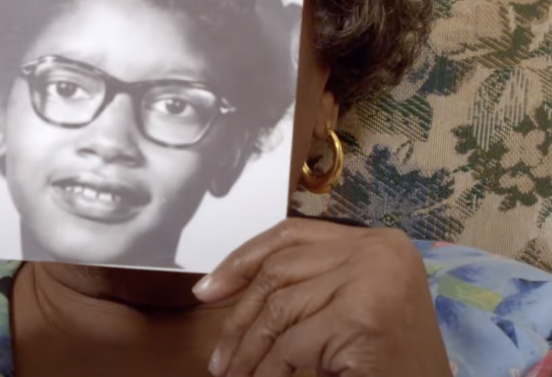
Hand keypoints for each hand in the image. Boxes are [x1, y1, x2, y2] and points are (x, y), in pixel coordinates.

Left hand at [192, 218, 451, 376]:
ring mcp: (372, 280)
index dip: (243, 260)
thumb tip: (217, 286)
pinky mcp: (361, 318)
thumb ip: (302, 284)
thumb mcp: (345, 306)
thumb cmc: (388, 360)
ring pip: (279, 309)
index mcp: (377, 241)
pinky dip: (268, 370)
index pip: (291, 235)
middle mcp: (379, 251)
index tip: (208, 290)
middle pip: (280, 271)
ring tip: (232, 373)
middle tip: (218, 356)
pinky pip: (291, 345)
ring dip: (248, 350)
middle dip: (240, 315)